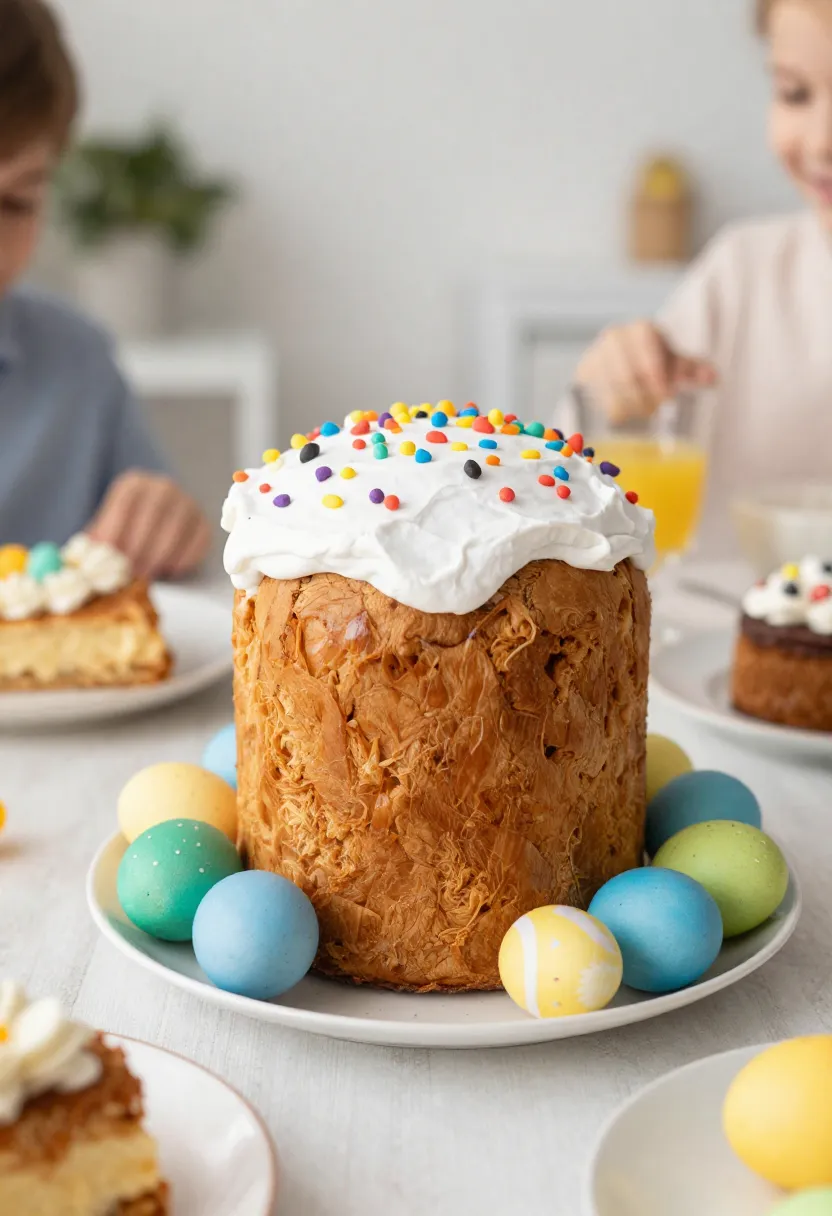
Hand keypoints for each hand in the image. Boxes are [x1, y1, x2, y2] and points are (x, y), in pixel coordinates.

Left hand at [87, 470, 210, 579]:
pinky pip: (198, 540)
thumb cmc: (125, 535)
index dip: (116, 528)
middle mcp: (163, 487)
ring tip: (147, 575)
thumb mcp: (106, 533)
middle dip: (139, 546)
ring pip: (176, 528)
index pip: (125, 501)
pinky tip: (169, 571)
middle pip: (153, 513)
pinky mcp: (204, 524)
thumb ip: (95, 544)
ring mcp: (187, 504)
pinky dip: (184, 558)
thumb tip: (76, 563)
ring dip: (160, 555)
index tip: (109, 554)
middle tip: (129, 572)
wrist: (156, 528)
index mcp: (134, 484)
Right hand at [574, 321, 716, 422]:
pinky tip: (624, 417)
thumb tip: (712, 378)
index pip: (645, 344)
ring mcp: (595, 356)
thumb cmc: (654, 365)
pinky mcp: (582, 376)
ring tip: (642, 413)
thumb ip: (692, 370)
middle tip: (655, 410)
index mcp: (641, 330)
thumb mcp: (675, 364)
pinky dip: (611, 410)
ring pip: (609, 387)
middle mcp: (614, 338)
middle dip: (643, 395)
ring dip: (628, 405)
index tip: (667, 396)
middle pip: (627, 371)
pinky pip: (594, 397)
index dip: (656, 371)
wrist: (621, 365)